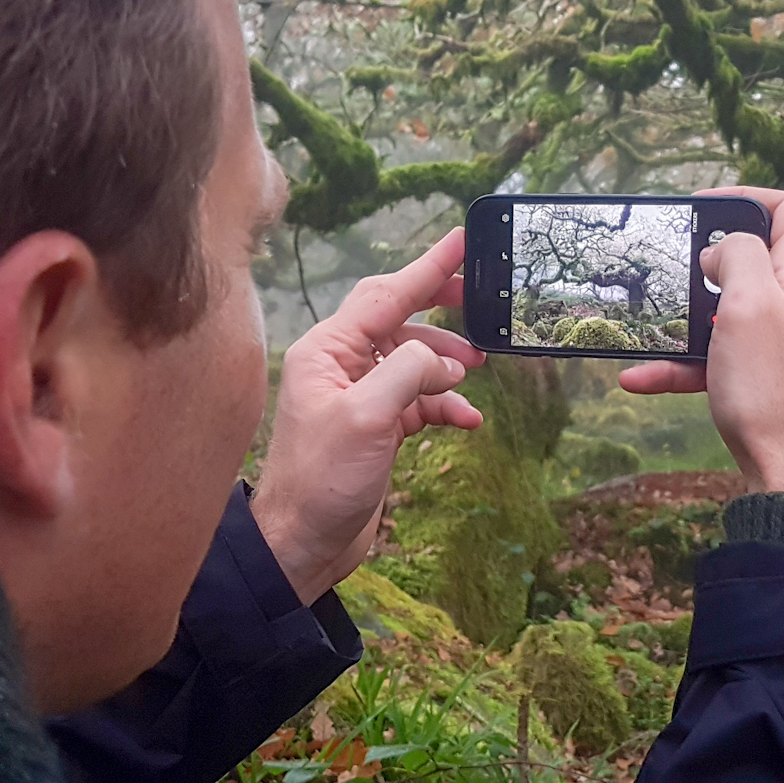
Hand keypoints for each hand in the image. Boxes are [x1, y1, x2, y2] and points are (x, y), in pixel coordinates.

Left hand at [251, 229, 485, 601]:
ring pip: (414, 359)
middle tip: (481, 299)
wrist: (303, 542)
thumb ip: (408, 372)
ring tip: (476, 372)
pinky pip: (419, 399)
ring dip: (448, 365)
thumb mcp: (368, 418)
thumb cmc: (322, 480)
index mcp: (327, 350)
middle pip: (399, 317)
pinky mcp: (376, 425)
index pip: (386, 295)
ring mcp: (359, 394)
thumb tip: (443, 360)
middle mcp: (340, 364)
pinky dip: (445, 405)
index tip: (464, 240)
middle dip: (441, 312)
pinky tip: (468, 419)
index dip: (429, 267)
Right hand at [618, 187, 783, 512]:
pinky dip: (687, 366)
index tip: (698, 207)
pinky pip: (725, 362)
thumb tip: (724, 248)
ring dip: (685, 323)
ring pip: (732, 317)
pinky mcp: (775, 383)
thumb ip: (737, 256)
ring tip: (645, 331)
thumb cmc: (775, 391)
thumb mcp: (749, 305)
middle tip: (668, 269)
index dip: (745, 200)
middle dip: (705, 265)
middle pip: (755, 263)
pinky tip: (641, 380)